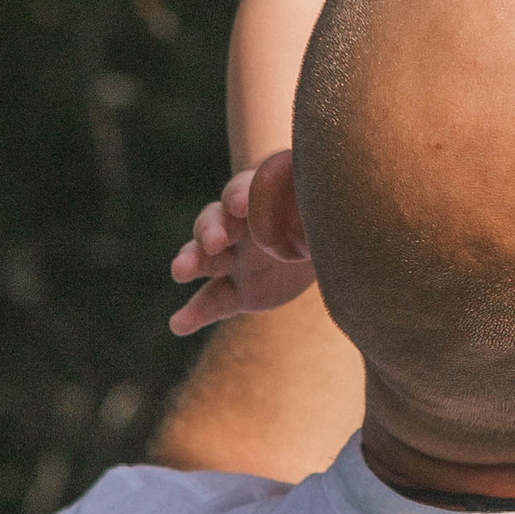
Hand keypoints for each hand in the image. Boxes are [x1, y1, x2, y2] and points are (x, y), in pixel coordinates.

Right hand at [168, 163, 317, 335]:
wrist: (323, 248)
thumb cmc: (323, 216)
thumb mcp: (325, 206)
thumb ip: (322, 200)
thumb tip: (336, 189)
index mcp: (262, 197)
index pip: (245, 189)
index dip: (242, 195)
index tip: (240, 204)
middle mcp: (240, 226)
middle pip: (216, 221)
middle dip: (212, 229)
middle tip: (213, 240)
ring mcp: (234, 260)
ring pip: (206, 258)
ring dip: (192, 261)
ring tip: (180, 271)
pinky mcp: (236, 292)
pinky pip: (212, 301)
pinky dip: (194, 313)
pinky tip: (178, 324)